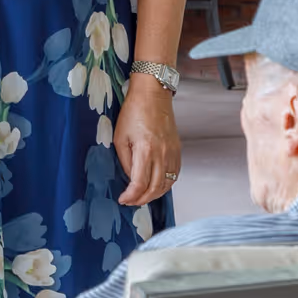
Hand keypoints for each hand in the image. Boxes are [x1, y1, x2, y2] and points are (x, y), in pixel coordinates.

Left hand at [115, 75, 182, 206]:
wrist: (153, 95)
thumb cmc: (134, 112)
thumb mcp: (120, 137)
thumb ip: (124, 160)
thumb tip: (129, 177)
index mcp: (145, 150)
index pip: (140, 183)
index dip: (131, 196)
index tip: (123, 199)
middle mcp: (162, 154)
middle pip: (155, 188)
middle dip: (142, 199)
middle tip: (131, 202)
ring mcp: (172, 152)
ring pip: (167, 184)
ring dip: (155, 195)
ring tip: (142, 197)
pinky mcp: (177, 150)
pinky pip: (174, 174)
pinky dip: (166, 184)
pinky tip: (157, 186)